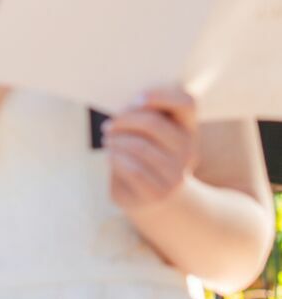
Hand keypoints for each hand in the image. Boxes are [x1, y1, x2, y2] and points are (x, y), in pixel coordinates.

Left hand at [102, 86, 197, 213]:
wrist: (162, 204)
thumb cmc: (150, 159)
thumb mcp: (155, 137)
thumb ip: (146, 118)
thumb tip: (124, 106)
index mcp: (189, 129)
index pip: (187, 102)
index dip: (160, 94)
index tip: (136, 99)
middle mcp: (187, 151)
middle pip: (153, 123)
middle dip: (124, 120)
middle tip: (109, 125)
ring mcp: (175, 175)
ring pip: (139, 146)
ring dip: (116, 140)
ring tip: (108, 140)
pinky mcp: (157, 193)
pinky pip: (131, 168)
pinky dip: (115, 157)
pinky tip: (110, 155)